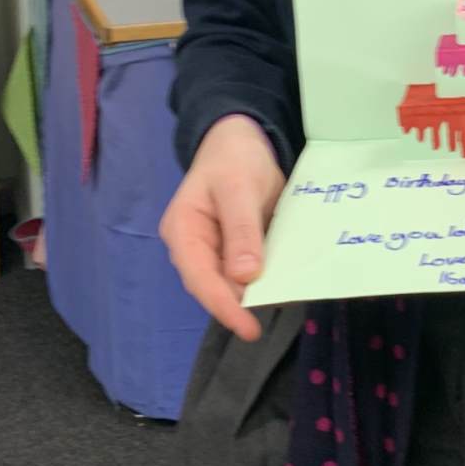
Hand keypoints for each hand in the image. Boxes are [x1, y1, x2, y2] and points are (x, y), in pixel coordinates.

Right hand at [160, 115, 285, 340]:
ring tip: (276, 308)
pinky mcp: (235, 249)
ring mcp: (214, 250)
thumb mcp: (239, 187)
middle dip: (237, 306)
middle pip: (212, 286)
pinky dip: (263, 282)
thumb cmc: (234, 158)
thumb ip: (241, 230)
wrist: (243, 139)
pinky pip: (246, 272)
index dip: (223, 305)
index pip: (199, 277)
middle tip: (264, 325)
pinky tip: (281, 289)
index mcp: (183, 231)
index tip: (248, 326)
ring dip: (251, 297)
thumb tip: (245, 276)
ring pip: (230, 283)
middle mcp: (193, 247)